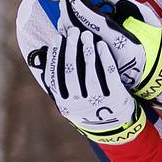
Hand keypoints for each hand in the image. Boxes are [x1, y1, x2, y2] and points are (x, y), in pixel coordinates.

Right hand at [29, 24, 145, 145]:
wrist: (114, 129)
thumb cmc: (88, 106)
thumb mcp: (71, 100)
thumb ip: (60, 82)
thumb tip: (45, 54)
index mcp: (65, 105)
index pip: (55, 77)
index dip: (55, 56)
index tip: (57, 38)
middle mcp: (79, 105)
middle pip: (71, 73)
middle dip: (71, 49)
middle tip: (73, 32)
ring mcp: (98, 103)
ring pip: (90, 73)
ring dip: (87, 52)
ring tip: (86, 35)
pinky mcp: (116, 99)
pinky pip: (109, 75)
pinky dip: (105, 58)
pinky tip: (101, 45)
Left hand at [65, 0, 161, 102]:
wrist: (157, 66)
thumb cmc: (149, 37)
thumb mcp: (140, 14)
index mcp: (121, 41)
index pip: (93, 21)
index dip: (79, 7)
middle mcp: (110, 55)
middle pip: (82, 34)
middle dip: (69, 16)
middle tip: (63, 3)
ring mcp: (102, 64)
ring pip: (78, 45)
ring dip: (68, 29)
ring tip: (64, 15)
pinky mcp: (99, 70)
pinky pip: (80, 53)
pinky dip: (73, 41)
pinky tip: (68, 31)